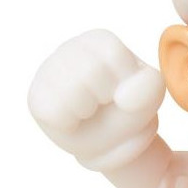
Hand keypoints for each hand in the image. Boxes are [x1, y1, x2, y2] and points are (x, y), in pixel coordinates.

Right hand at [28, 30, 165, 169]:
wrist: (109, 145)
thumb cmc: (127, 113)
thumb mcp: (150, 97)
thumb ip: (148, 88)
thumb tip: (123, 98)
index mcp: (100, 42)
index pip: (113, 55)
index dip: (124, 83)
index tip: (123, 92)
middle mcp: (69, 50)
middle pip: (91, 71)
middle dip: (106, 99)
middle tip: (105, 106)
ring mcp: (48, 72)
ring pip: (73, 93)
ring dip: (90, 113)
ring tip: (91, 114)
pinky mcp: (37, 99)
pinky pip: (55, 113)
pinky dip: (71, 124)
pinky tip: (74, 121)